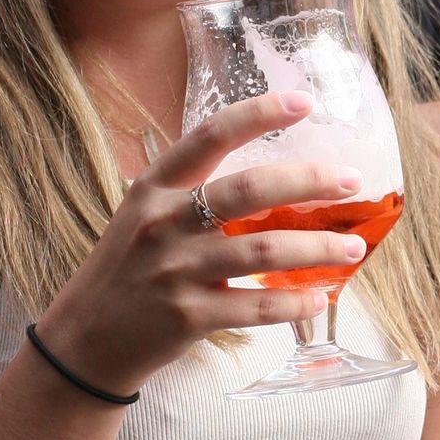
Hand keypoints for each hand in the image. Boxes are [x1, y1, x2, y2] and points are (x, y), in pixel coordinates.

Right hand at [33, 95, 370, 397]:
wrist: (85, 338)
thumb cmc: (129, 268)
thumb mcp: (146, 215)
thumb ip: (195, 192)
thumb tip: (276, 177)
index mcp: (155, 187)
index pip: (211, 136)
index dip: (259, 113)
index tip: (305, 101)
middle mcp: (163, 222)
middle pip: (248, 189)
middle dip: (309, 181)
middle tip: (351, 181)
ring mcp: (175, 270)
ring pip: (263, 250)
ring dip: (318, 248)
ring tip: (353, 248)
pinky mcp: (187, 316)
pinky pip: (255, 305)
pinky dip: (294, 302)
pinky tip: (320, 297)